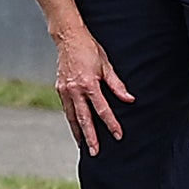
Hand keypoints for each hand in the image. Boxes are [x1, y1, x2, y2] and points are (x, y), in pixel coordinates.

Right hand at [52, 16, 132, 149]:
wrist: (68, 37)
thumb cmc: (89, 49)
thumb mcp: (106, 65)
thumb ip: (117, 84)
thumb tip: (129, 99)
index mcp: (88, 84)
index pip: (102, 110)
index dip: (111, 124)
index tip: (117, 135)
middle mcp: (74, 90)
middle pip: (84, 119)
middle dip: (90, 137)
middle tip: (95, 152)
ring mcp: (65, 90)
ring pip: (71, 116)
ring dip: (77, 132)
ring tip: (82, 145)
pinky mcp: (60, 88)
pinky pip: (66, 108)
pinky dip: (71, 119)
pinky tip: (75, 126)